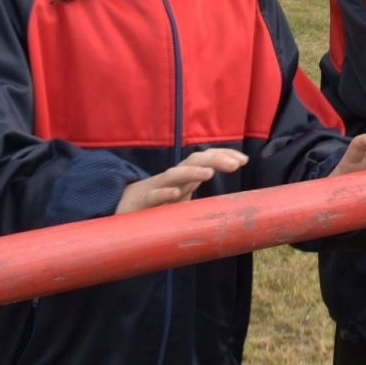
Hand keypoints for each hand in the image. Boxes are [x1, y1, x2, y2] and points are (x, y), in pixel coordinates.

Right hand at [116, 149, 247, 213]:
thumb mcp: (185, 199)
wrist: (122, 208)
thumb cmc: (158, 204)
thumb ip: (202, 199)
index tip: (244, 159)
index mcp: (185, 177)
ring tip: (210, 174)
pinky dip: (165, 193)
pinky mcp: (142, 201)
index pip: (206, 160)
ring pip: (175, 175)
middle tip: (238, 163)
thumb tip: (229, 207)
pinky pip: (154, 196)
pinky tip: (176, 194)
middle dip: (216, 159)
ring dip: (192, 172)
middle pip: (195, 161)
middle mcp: (173, 178)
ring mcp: (157, 187)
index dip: (224, 156)